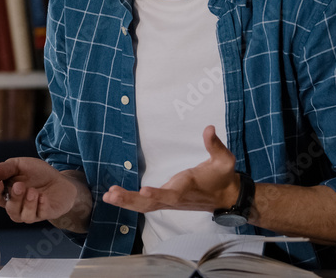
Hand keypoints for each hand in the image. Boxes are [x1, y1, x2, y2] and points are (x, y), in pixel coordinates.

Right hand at [0, 157, 87, 227]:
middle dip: (14, 198)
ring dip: (27, 204)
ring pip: (24, 216)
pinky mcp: (45, 213)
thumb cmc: (37, 174)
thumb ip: (6, 168)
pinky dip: (41, 206)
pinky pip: (40, 214)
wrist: (60, 180)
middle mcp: (17, 206)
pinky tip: (43, 197)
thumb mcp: (20, 165)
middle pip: (9, 208)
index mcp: (7, 193)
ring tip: (33, 191)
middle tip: (20, 185)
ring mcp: (31, 212)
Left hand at [103, 126, 239, 213]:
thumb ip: (215, 145)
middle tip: (112, 195)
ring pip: (146, 205)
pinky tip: (115, 197)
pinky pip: (146, 204)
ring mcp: (170, 201)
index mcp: (188, 187)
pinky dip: (131, 202)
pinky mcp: (166, 201)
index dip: (159, 193)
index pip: (172, 193)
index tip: (144, 191)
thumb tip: (209, 128)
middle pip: (151, 203)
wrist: (227, 197)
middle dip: (131, 199)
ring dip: (126, 201)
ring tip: (108, 196)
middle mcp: (176, 197)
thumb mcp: (224, 159)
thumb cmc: (223, 176)